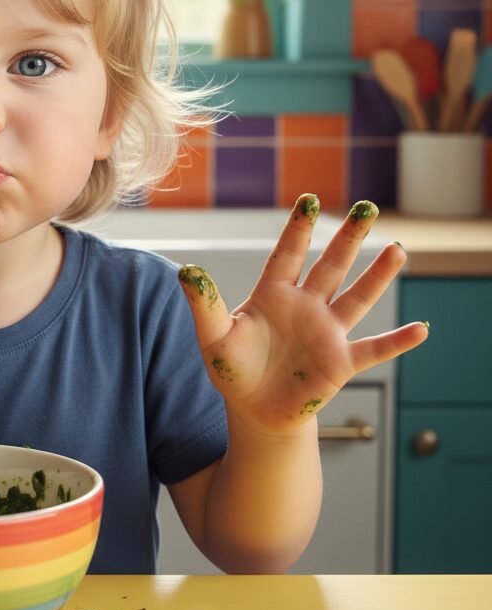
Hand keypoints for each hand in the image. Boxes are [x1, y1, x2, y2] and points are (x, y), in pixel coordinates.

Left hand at [177, 195, 427, 434]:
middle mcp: (305, 307)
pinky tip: (422, 329)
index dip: (298, 228)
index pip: (287, 254)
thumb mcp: (213, 337)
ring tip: (398, 250)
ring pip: (356, 298)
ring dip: (377, 276)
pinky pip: (373, 349)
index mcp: (273, 295)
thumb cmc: (232, 369)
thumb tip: (186, 270)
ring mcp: (326, 333)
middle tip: (367, 207)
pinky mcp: (340, 363)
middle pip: (330, 266)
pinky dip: (397, 341)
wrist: (254, 410)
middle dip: (348, 238)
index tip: (309, 198)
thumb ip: (203, 304)